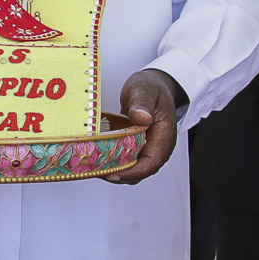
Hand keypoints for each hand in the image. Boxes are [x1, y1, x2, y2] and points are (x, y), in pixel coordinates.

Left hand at [105, 69, 181, 184]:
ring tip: (94, 168)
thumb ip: (142, 103)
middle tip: (96, 172)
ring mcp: (147, 147)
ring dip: (115, 170)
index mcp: (164, 137)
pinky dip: (113, 161)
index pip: (151, 163)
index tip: (112, 174)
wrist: (153, 84)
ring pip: (133, 167)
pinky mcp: (137, 145)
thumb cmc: (151, 87)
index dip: (132, 173)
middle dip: (120, 175)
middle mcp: (157, 146)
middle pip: (141, 170)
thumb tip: (142, 118)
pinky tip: (97, 158)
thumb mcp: (145, 89)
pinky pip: (127, 159)